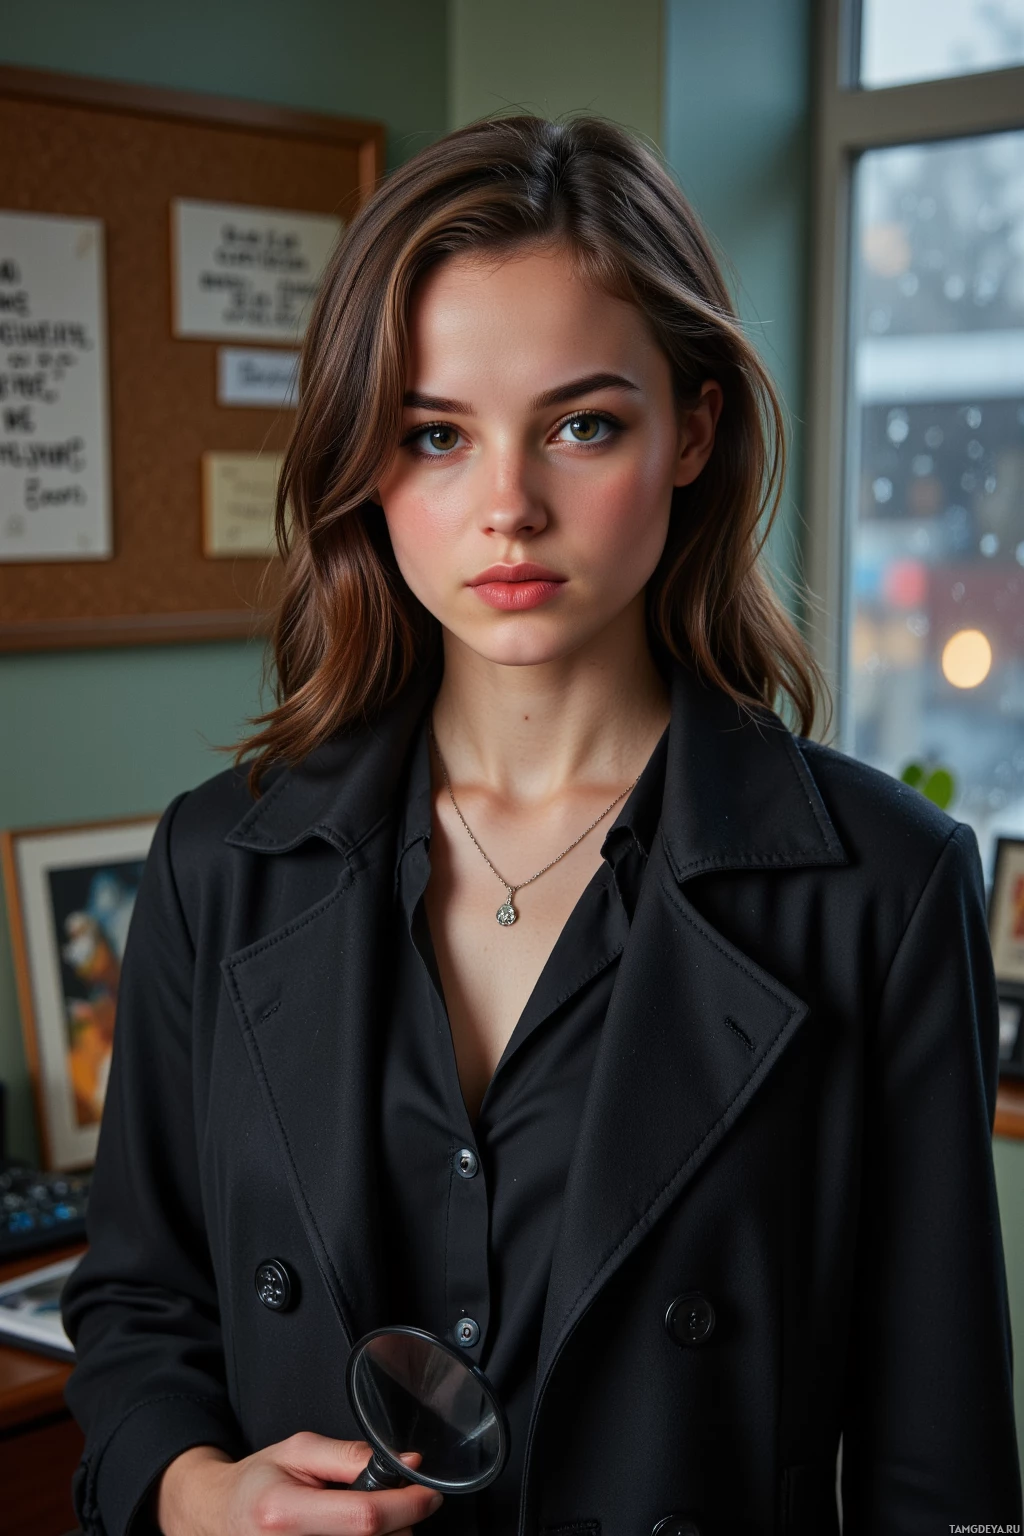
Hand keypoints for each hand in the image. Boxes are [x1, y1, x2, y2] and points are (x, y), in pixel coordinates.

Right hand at [156, 1434, 442, 1534]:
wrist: (217, 1516)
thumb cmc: (257, 1482)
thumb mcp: (299, 1452)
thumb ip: (351, 1456)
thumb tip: (406, 1461)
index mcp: (284, 1513)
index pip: (364, 1518)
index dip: (406, 1505)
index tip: (428, 1493)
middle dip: (398, 1522)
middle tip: (389, 1500)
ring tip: (359, 1517)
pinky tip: (352, 1532)